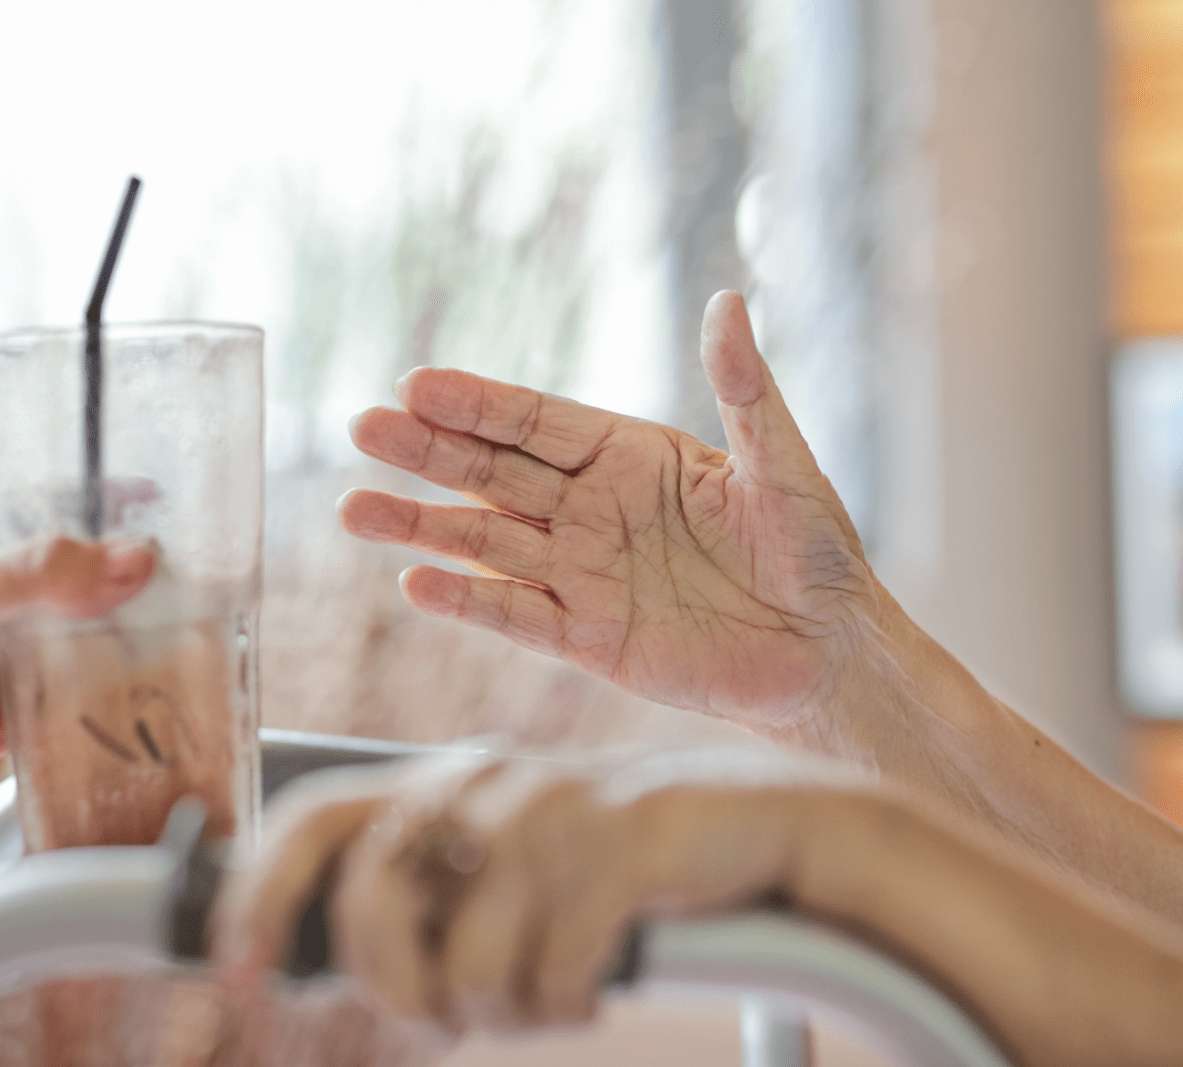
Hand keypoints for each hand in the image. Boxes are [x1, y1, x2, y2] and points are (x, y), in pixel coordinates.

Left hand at [214, 752, 805, 1033]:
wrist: (740, 821)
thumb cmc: (597, 862)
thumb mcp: (500, 856)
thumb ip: (420, 885)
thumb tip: (314, 960)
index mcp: (441, 780)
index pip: (316, 820)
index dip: (260, 895)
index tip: (241, 972)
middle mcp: (483, 780)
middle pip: (375, 900)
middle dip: (395, 991)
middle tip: (443, 1023)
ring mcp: (552, 806)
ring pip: (467, 962)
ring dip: (496, 1016)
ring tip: (534, 1006)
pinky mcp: (621, 840)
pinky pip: (555, 972)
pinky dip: (564, 1008)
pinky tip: (587, 991)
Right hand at [339, 291, 884, 734]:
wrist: (828, 655)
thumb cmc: (813, 552)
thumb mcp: (781, 466)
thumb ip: (744, 391)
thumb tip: (727, 300)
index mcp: (630, 457)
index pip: (537, 423)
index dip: (477, 404)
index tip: (415, 384)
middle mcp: (592, 510)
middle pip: (493, 475)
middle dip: (427, 453)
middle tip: (362, 430)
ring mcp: (583, 575)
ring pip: (486, 545)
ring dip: (422, 528)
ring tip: (355, 511)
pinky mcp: (588, 639)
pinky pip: (519, 617)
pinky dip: (470, 604)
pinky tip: (417, 586)